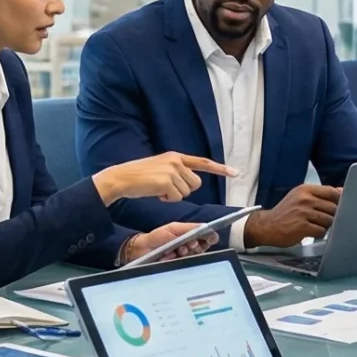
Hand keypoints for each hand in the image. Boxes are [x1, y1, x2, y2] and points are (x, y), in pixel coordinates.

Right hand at [93, 152, 234, 204]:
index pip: (202, 162)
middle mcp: (176, 161)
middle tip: (165, 189)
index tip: (235, 173)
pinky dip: (166, 200)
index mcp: (175, 156)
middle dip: (183, 190)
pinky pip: (176, 198)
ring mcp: (172, 170)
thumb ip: (176, 171)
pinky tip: (154, 192)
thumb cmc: (139, 177)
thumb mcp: (160, 167)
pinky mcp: (166, 181)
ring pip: (186, 192)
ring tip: (157, 189)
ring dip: (173, 195)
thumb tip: (190, 183)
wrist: (121, 178)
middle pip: (195, 184)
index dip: (220, 168)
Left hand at [119, 220, 217, 264]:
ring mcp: (185, 257)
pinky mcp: (179, 266)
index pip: (207, 237)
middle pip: (203, 248)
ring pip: (195, 256)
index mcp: (190, 236)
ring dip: (187, 252)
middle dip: (197, 245)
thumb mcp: (174, 228)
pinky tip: (172, 256)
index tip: (209, 238)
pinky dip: (179, 259)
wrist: (143, 249)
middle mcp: (190, 247)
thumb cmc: (158, 237)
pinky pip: (185, 264)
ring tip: (179, 249)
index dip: (210, 238)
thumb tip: (205, 228)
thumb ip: (189, 228)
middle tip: (189, 244)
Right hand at [242, 184, 340, 248]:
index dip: (338, 201)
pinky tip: (311, 233)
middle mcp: (305, 199)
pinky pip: (321, 231)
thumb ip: (320, 194)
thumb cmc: (286, 212)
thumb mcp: (300, 197)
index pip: (332, 192)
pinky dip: (319, 234)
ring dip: (325, 226)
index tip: (337, 207)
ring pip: (329, 220)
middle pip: (333, 207)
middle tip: (323, 220)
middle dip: (332, 216)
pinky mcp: (302, 227)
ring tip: (315, 226)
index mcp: (305, 189)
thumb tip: (341, 191)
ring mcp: (304, 213)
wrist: (267, 225)